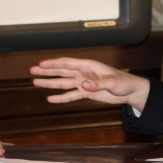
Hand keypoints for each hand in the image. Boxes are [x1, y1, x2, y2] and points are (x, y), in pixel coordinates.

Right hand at [31, 57, 150, 111]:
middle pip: (61, 71)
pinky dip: (61, 98)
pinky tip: (50, 99)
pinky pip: (71, 95)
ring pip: (63, 83)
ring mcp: (84, 83)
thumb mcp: (113, 83)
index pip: (68, 63)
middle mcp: (83, 73)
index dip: (54, 64)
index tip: (41, 64)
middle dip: (47, 71)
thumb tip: (84, 85)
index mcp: (89, 66)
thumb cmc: (123, 82)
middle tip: (32, 70)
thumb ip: (98, 84)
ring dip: (50, 83)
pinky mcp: (86, 93)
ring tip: (35, 82)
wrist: (130, 92)